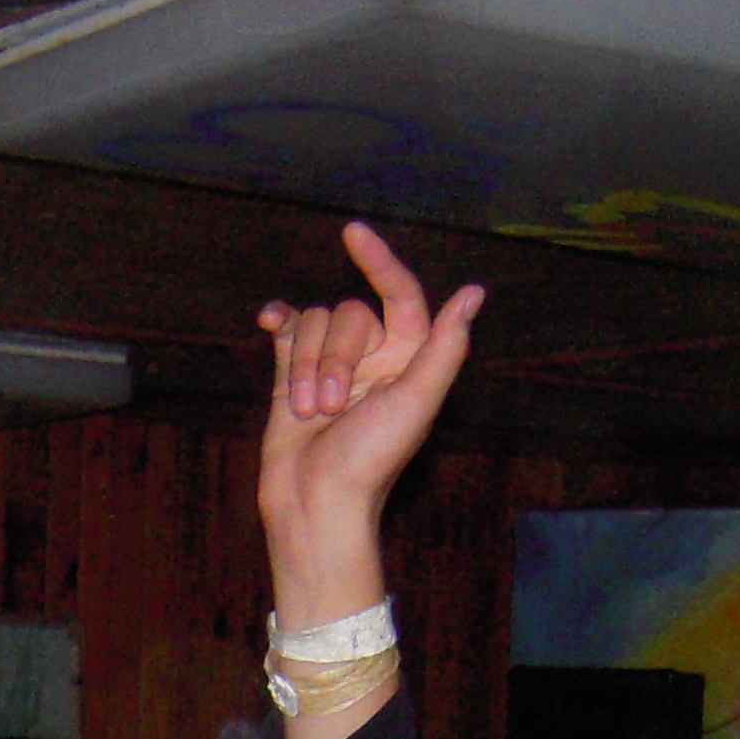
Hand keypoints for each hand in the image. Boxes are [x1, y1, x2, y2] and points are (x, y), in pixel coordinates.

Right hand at [256, 221, 483, 625]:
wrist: (316, 504)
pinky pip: (285, 330)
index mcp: (410, 359)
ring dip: (305, 368)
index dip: (379, 261)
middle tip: (333, 408)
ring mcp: (331, 365)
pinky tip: (265, 323)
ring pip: (313, 324)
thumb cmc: (371, 460)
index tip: (352, 234)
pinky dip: (276, 324)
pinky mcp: (293, 377)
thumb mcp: (417, 401)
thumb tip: (474, 292)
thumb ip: (447, 346)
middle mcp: (374, 357)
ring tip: (311, 414)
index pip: (400, 293)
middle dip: (334, 357)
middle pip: (348, 313)